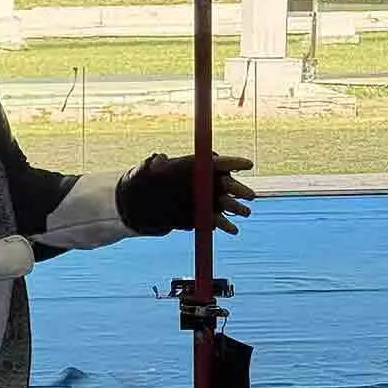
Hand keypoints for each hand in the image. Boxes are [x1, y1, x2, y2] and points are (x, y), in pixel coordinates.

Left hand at [116, 153, 255, 236]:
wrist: (138, 207)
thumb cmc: (142, 183)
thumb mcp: (145, 171)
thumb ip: (154, 164)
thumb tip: (159, 158)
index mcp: (194, 167)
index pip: (218, 162)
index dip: (235, 162)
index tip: (248, 165)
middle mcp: (203, 183)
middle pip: (226, 184)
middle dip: (238, 189)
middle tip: (248, 195)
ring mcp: (204, 201)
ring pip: (225, 203)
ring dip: (236, 207)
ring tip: (244, 212)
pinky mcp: (201, 217)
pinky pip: (216, 220)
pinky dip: (224, 225)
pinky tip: (232, 230)